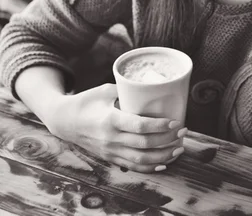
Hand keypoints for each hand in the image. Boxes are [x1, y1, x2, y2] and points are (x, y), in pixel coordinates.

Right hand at [48, 83, 186, 172]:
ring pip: (141, 160)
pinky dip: (150, 167)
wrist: (65, 121)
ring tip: (179, 148)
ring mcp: (110, 151)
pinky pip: (132, 166)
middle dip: (167, 140)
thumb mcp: (105, 90)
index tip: (175, 121)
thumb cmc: (87, 101)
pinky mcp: (110, 157)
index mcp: (110, 119)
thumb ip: (127, 90)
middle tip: (183, 131)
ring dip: (163, 156)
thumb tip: (151, 87)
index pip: (140, 126)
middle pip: (144, 145)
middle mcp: (111, 138)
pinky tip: (164, 163)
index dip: (160, 126)